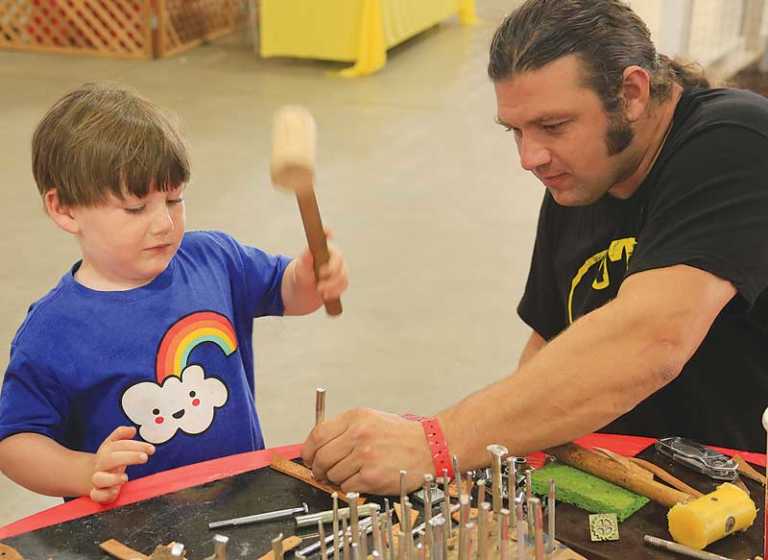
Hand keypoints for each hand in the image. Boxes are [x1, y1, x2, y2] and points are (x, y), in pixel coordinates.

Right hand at [89, 426, 154, 502]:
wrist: (94, 477)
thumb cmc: (109, 460)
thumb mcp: (113, 444)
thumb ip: (122, 434)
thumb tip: (132, 429)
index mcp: (106, 452)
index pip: (118, 445)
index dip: (135, 445)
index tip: (151, 449)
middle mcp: (102, 465)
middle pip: (110, 459)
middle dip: (129, 457)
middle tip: (144, 457)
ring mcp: (99, 480)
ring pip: (99, 479)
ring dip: (112, 478)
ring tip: (125, 477)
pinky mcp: (98, 494)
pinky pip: (96, 495)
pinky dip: (104, 494)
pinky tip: (115, 491)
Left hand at [293, 231, 348, 301]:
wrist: (301, 292)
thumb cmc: (300, 276)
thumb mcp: (300, 268)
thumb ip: (306, 259)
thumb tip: (309, 251)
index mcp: (321, 248)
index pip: (326, 236)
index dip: (327, 233)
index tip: (328, 233)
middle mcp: (332, 256)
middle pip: (339, 260)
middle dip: (331, 272)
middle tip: (320, 281)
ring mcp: (338, 268)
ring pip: (343, 275)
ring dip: (332, 285)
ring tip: (320, 291)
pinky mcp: (341, 280)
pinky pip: (343, 285)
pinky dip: (335, 291)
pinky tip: (326, 295)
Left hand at [302, 408, 432, 493]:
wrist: (430, 447)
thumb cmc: (403, 435)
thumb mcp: (371, 419)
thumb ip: (345, 429)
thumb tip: (319, 445)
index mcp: (356, 418)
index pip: (317, 434)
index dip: (309, 450)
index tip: (309, 457)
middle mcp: (358, 435)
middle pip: (321, 457)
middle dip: (319, 468)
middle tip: (323, 472)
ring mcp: (364, 457)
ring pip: (332, 474)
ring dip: (336, 478)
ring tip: (350, 473)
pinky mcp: (371, 477)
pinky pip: (346, 486)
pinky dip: (350, 486)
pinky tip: (361, 479)